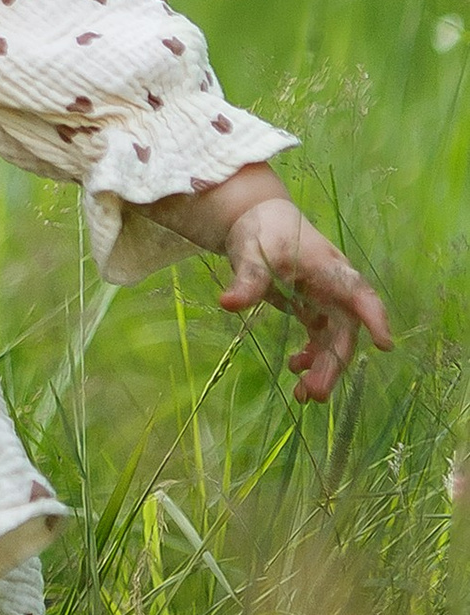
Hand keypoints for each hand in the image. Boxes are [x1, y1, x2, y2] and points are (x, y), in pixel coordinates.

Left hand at [214, 188, 390, 401]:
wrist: (258, 218)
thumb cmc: (263, 230)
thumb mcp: (252, 252)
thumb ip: (247, 281)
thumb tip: (228, 303)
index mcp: (329, 269)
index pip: (359, 294)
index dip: (374, 318)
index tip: (385, 344)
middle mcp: (334, 287)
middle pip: (344, 330)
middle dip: (333, 363)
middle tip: (314, 394)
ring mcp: (326, 299)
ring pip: (333, 340)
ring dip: (322, 367)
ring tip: (302, 396)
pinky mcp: (313, 307)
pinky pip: (320, 338)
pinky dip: (310, 356)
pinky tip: (294, 368)